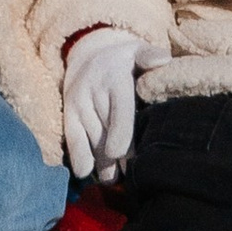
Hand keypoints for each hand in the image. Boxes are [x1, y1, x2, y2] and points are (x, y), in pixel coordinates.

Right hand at [62, 31, 141, 181]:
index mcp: (115, 78)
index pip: (118, 111)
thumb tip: (163, 60)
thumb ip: (149, 56)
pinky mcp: (68, 113)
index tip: (123, 155)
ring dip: (101, 162)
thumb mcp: (136, 50)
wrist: (86, 52)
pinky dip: (78, 156)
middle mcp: (94, 91)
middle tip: (129, 176)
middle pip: (106, 130)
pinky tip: (86, 173)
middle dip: (116, 156)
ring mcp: (79, 103)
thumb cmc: (122, 60)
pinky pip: (72, 137)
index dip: (121, 135)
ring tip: (112, 180)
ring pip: (90, 138)